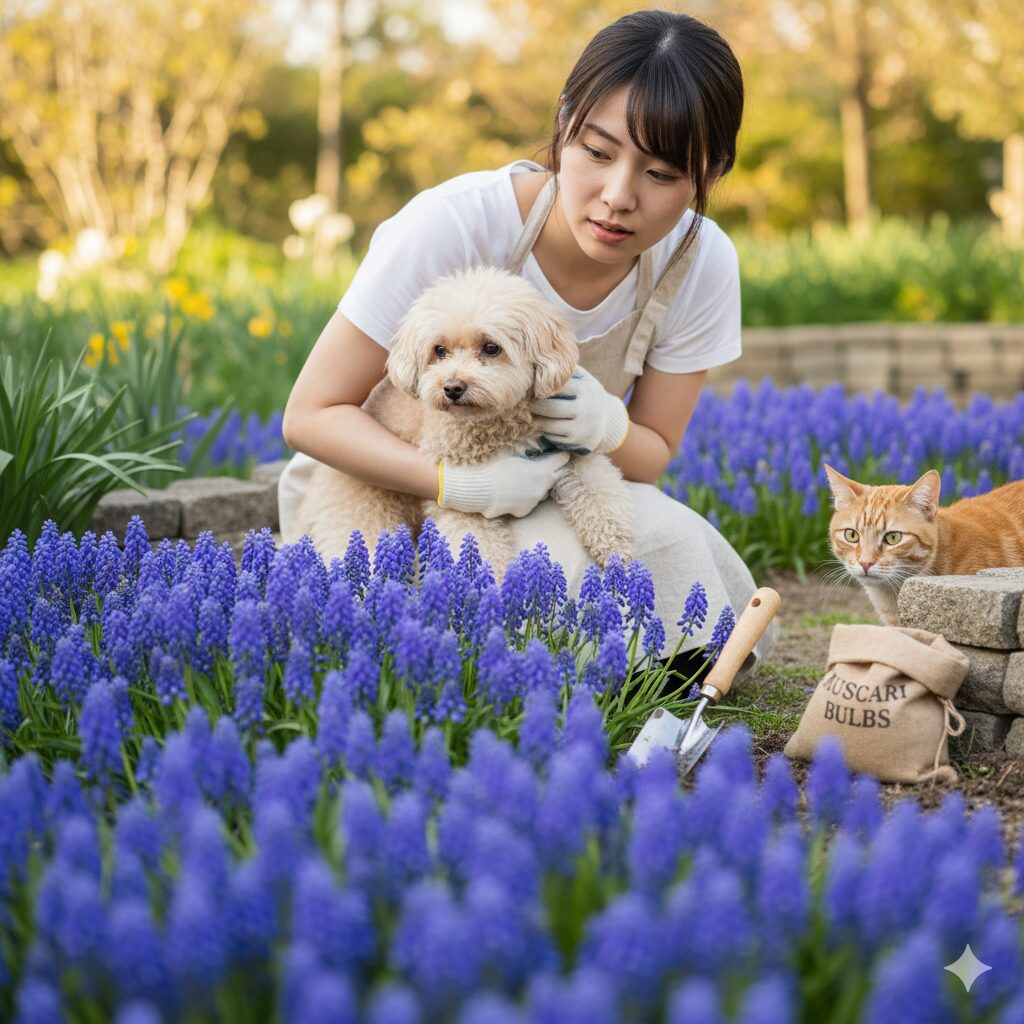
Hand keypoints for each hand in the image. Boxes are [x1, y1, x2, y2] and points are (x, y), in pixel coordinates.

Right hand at [438, 450, 569, 517]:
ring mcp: (534, 501)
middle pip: (557, 476)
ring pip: (543, 491)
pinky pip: (530, 502)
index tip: (558, 451)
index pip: (562, 460)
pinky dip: (526, 497)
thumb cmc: (494, 466)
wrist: (479, 489)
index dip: (560, 454)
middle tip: (546, 462)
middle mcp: (542, 488)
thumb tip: (535, 444)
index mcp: (543, 471)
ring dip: (539, 484)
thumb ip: (528, 449)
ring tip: (526, 477)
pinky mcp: (524, 511)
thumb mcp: (513, 451)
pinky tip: (515, 491)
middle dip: (553, 469)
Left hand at [530, 365, 628, 454]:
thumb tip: (542, 358)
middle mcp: (585, 409)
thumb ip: (566, 371)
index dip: (540, 386)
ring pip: (547, 424)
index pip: (556, 386)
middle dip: (534, 404)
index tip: (532, 386)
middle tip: (527, 401)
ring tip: (532, 413)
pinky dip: (544, 430)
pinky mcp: (576, 442)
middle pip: (549, 407)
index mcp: (586, 389)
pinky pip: (551, 436)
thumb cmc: (587, 395)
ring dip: (536, 418)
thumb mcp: (584, 379)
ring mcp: (581, 427)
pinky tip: (544, 424)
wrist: (607, 421)